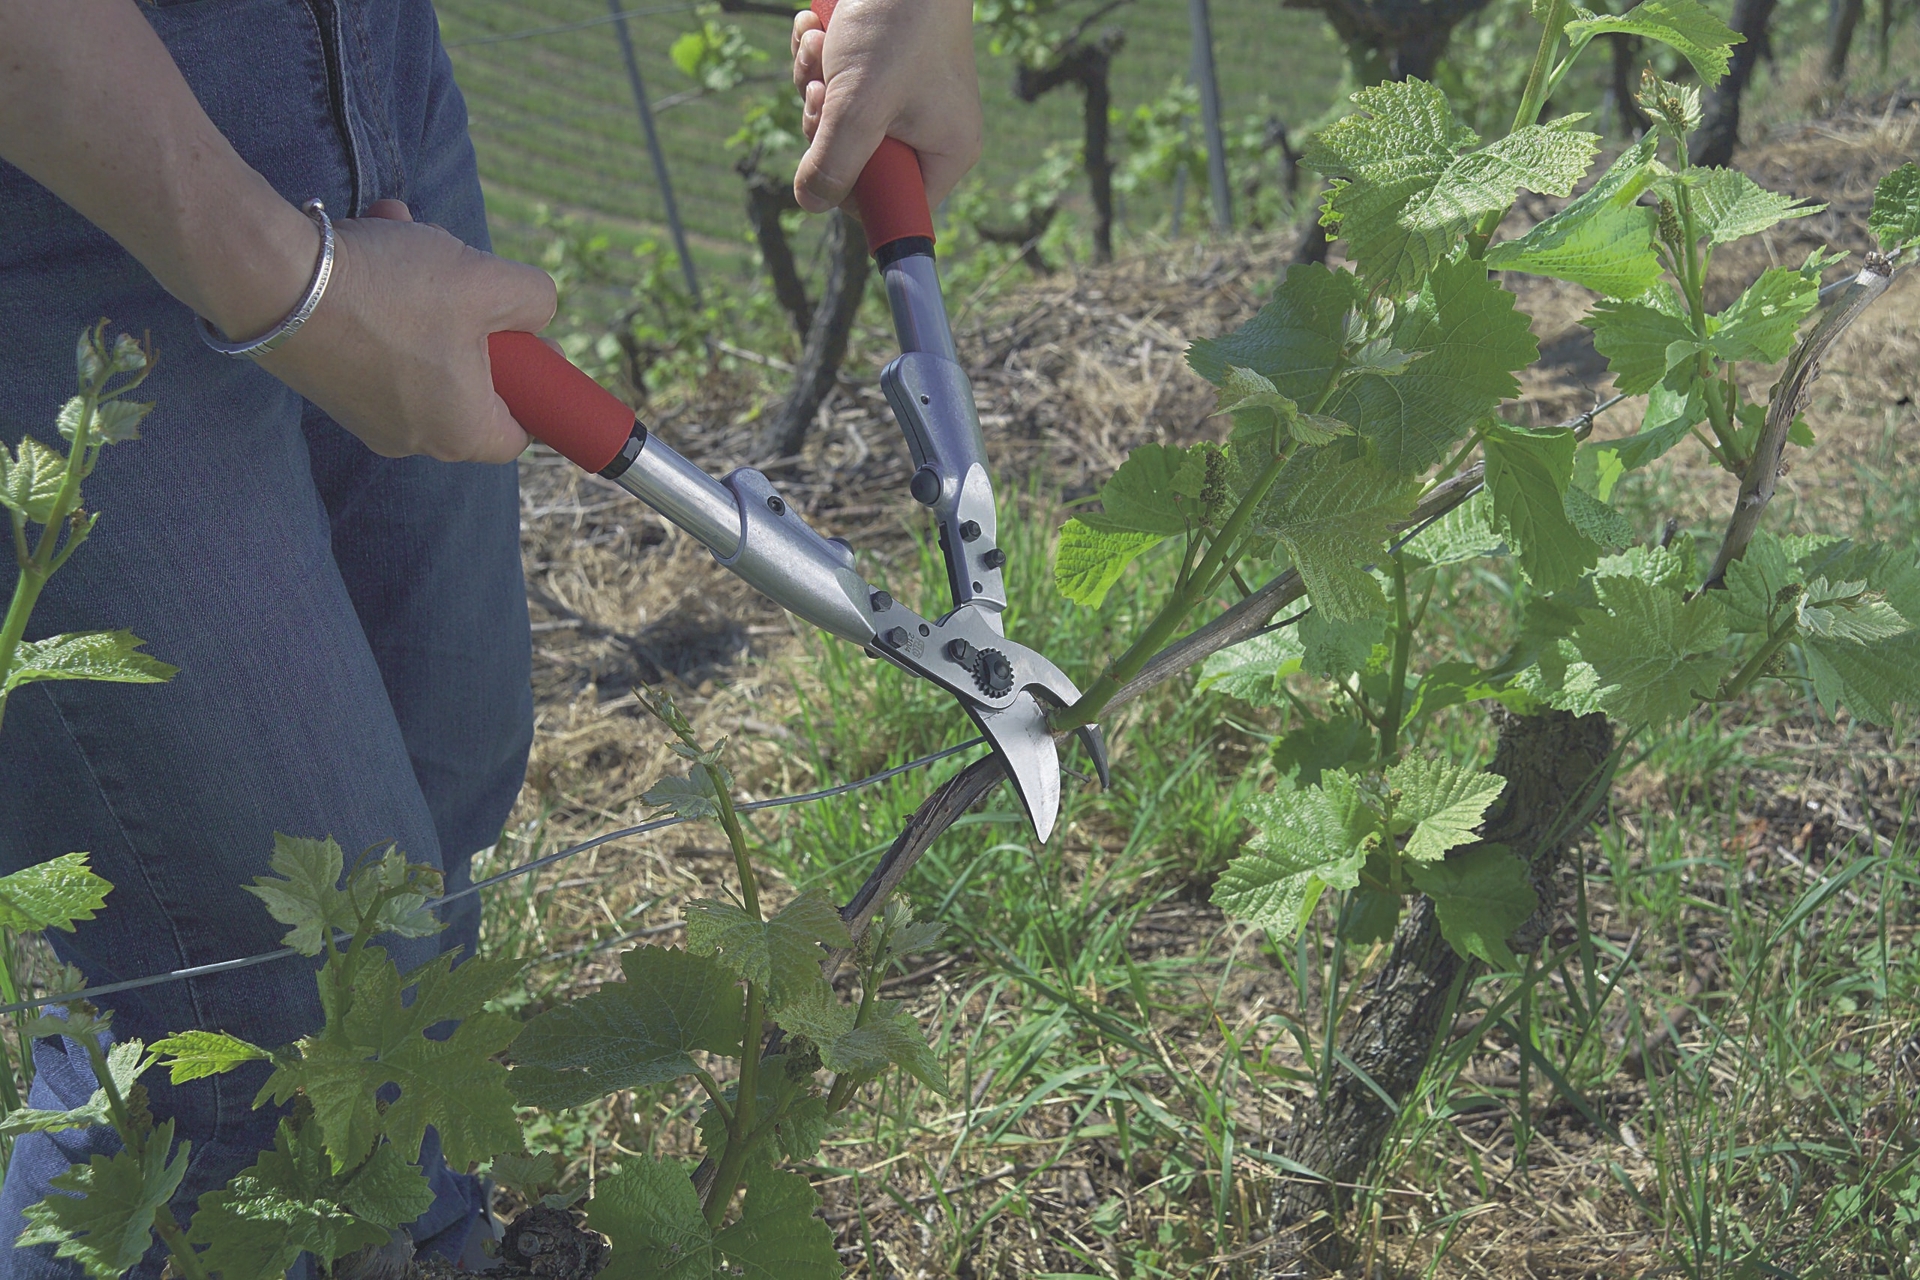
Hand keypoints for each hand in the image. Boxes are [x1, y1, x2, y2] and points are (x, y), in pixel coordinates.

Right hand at [255, 200, 555, 463]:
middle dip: (473, 315)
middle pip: (470, 380)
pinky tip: (371, 237)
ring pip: (421, 344)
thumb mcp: (487, 281)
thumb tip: (537, 310)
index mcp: (459, 433)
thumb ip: (534, 299)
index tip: (527, 341)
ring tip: (406, 234)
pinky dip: (381, 290)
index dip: (534, 386)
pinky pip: (375, 337)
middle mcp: (411, 437)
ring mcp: (364, 412)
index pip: (519, 432)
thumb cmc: (388, 291)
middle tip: (466, 274)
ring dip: (425, 285)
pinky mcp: (326, 381)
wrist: (266, 279)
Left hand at [790, 0, 980, 214]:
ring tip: (819, 47)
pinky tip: (815, 31)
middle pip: (856, 166)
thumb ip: (833, 163)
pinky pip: (835, 88)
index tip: (828, 163)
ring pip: (837, 124)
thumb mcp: (859, 105)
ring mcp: (903, 101)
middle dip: (824, 127)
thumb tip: (811, 203)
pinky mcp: (878, 71)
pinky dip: (816, 62)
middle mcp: (929, 132)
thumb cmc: (897, 23)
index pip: (894, 207)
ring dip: (813, 85)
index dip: (852, 193)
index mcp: (945, 153)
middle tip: (822, 92)